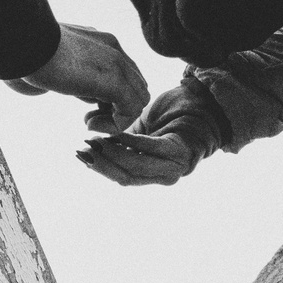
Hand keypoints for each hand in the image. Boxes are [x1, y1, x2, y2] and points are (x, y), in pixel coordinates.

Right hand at [8, 23, 150, 134]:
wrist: (24, 42)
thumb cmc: (28, 51)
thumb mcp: (56, 60)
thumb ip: (70, 69)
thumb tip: (63, 83)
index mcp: (103, 42)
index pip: (125, 75)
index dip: (110, 98)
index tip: (86, 109)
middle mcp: (115, 50)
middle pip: (136, 87)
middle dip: (116, 109)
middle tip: (88, 119)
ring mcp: (117, 63)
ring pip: (138, 100)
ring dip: (115, 119)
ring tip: (88, 122)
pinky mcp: (114, 80)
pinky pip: (131, 110)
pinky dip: (114, 125)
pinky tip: (88, 124)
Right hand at [78, 80, 227, 186]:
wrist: (203, 104)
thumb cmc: (171, 117)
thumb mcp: (140, 131)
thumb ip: (118, 138)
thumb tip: (88, 134)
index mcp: (153, 174)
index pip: (121, 177)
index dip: (99, 168)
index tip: (79, 155)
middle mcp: (164, 176)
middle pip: (126, 177)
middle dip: (102, 164)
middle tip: (83, 149)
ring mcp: (173, 166)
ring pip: (136, 166)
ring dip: (113, 154)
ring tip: (97, 141)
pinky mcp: (179, 150)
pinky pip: (151, 149)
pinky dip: (132, 142)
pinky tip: (117, 133)